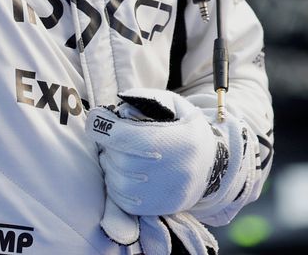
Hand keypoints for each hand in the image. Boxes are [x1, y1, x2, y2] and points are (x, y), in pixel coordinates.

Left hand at [88, 88, 254, 223]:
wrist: (211, 165)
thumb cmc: (186, 129)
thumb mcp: (174, 105)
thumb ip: (145, 98)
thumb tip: (119, 103)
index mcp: (172, 140)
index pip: (125, 136)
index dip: (103, 125)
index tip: (96, 118)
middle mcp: (169, 169)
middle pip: (119, 158)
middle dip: (109, 145)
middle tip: (114, 138)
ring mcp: (163, 193)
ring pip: (117, 181)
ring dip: (110, 165)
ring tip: (120, 155)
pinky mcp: (158, 208)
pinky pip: (123, 200)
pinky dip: (116, 185)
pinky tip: (124, 172)